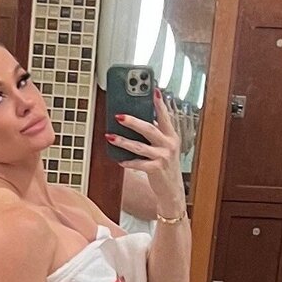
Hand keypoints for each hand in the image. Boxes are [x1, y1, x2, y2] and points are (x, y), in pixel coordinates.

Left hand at [107, 87, 184, 209]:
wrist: (172, 191)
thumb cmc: (165, 167)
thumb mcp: (164, 148)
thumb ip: (156, 135)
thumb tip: (137, 120)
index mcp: (171, 136)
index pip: (165, 116)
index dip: (159, 103)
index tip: (153, 90)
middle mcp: (169, 145)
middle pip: (149, 129)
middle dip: (133, 121)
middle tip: (119, 115)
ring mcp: (163, 157)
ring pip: (140, 147)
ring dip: (123, 141)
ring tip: (110, 136)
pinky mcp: (156, 170)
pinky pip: (139, 164)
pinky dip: (128, 162)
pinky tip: (119, 160)